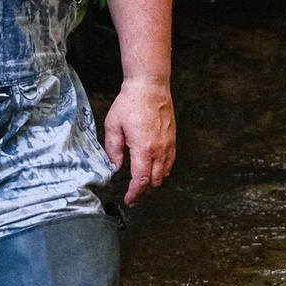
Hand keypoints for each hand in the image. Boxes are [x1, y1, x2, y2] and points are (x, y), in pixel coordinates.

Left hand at [102, 78, 175, 204]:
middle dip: (144, 192)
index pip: (141, 180)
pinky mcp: (172, 140)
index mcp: (143, 148)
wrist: (151, 86)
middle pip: (155, 181)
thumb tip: (114, 168)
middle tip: (133, 195)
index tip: (129, 199)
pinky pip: (170, 163)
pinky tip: (154, 171)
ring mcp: (168, 145)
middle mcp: (159, 150)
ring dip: (154, 183)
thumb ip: (113, 149)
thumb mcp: (113, 126)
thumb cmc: (130, 103)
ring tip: (142, 185)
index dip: (135, 193)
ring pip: (165, 174)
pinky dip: (162, 171)